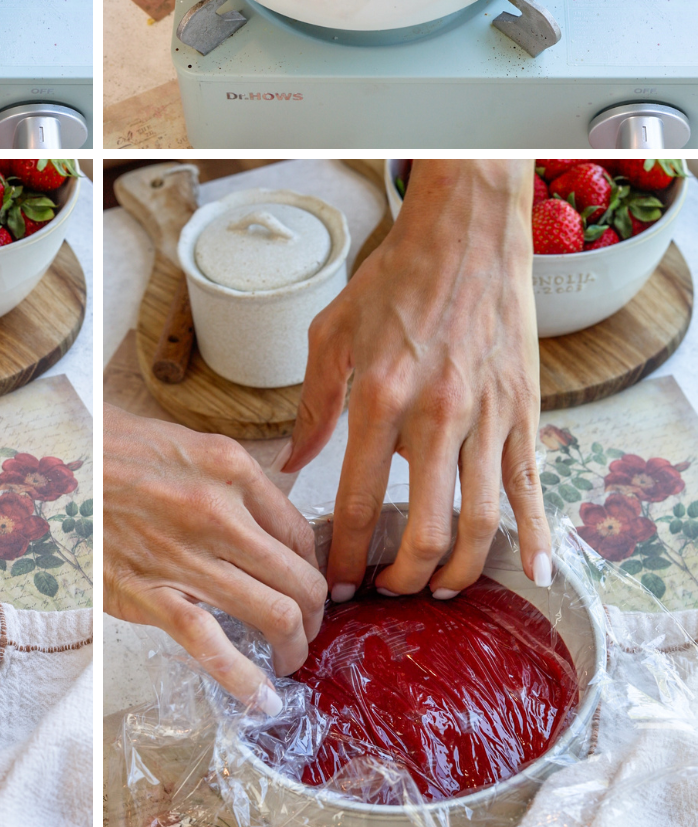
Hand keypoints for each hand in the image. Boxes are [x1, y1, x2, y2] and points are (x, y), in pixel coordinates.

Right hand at [104, 407, 327, 707]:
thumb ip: (240, 486)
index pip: (301, 534)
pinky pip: (209, 644)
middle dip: (315, 615)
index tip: (307, 585)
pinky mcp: (148, 593)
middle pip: (299, 579)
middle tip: (308, 628)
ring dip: (293, 647)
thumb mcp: (194, 447)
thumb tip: (275, 531)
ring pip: (272, 613)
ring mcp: (185, 556)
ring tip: (290, 660)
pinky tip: (262, 698)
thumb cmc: (121, 451)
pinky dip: (243, 679)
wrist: (59, 463)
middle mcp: (218, 512)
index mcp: (232, 470)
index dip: (313, 568)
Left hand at [284, 161, 548, 599]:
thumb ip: (312, 406)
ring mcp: (487, 416)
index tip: (335, 583)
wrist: (466, 234)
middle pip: (426, 529)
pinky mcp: (524, 412)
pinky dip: (535, 538)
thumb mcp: (332, 333)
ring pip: (480, 522)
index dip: (345, 555)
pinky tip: (534, 575)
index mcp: (380, 394)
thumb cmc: (394, 280)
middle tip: (386, 591)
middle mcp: (436, 412)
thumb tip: (291, 466)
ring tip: (438, 589)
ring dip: (459, 572)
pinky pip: (531, 488)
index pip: (359, 500)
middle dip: (402, 578)